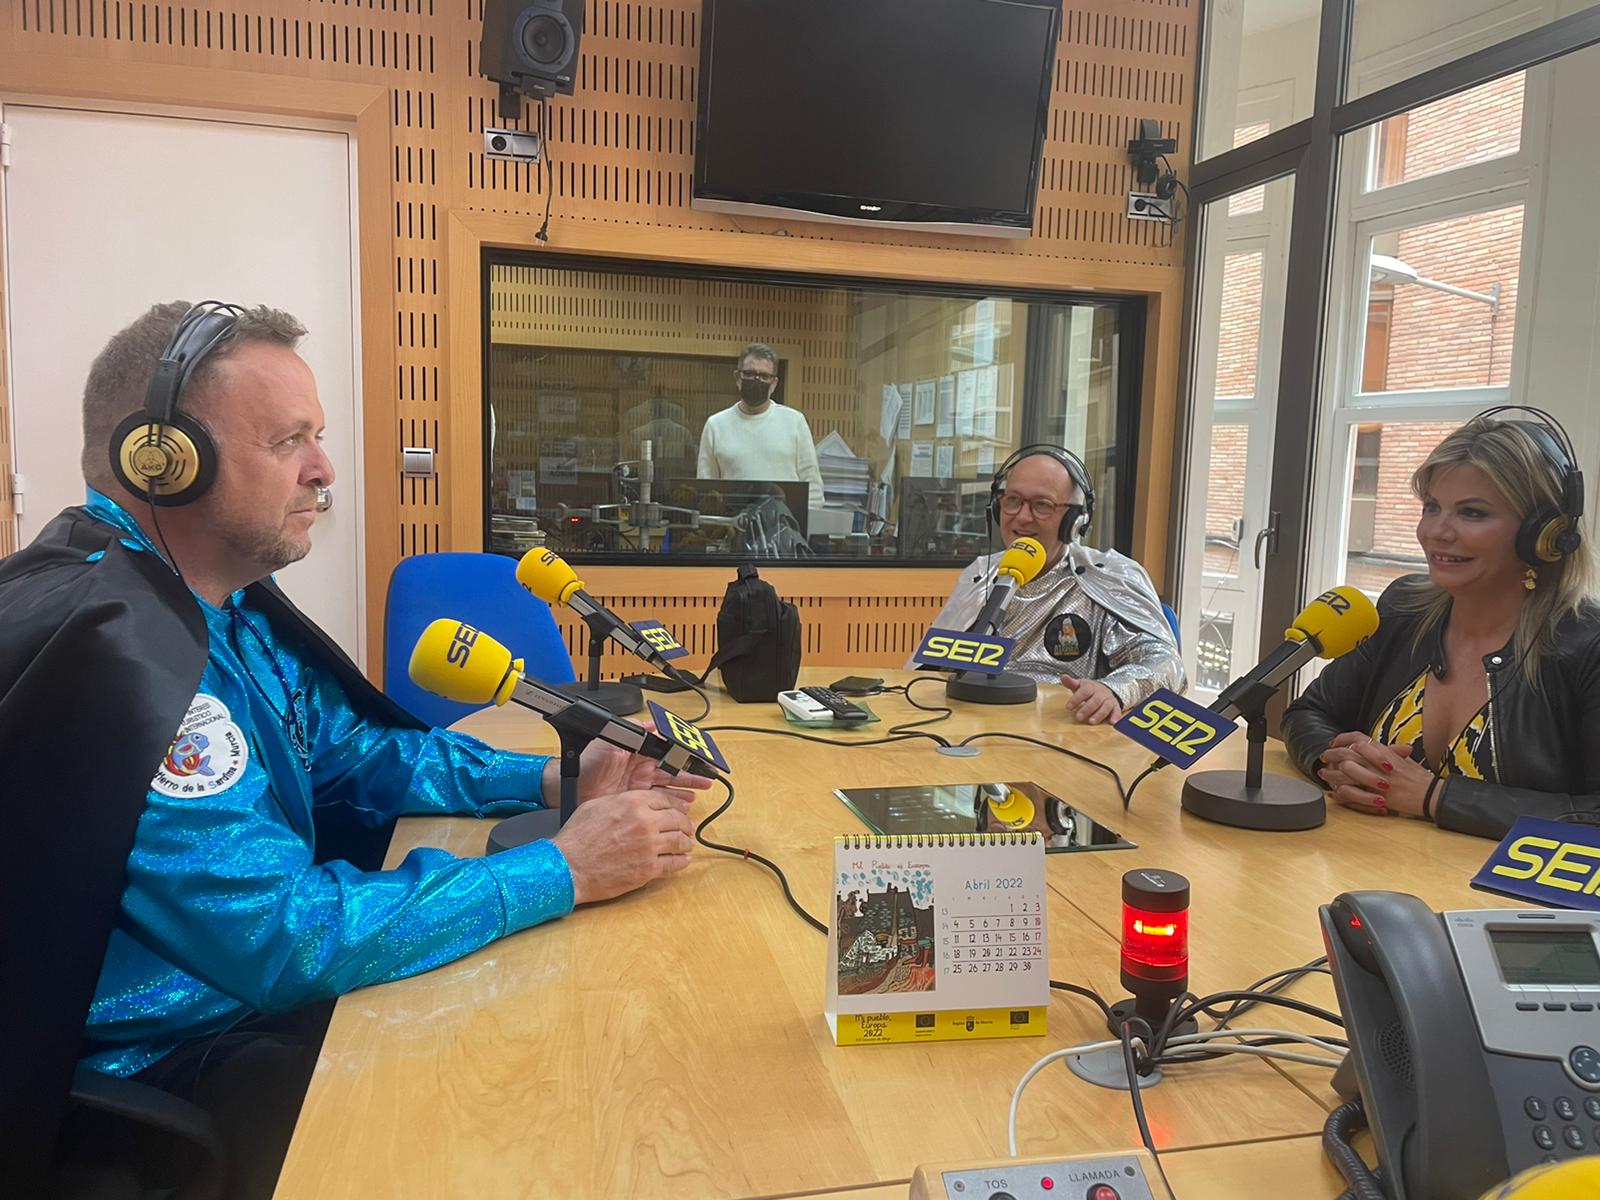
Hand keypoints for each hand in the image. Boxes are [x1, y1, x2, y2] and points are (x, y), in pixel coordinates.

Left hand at [542, 740, 715, 805]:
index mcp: (638, 750)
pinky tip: (687, 802)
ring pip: (671, 783)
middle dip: (692, 770)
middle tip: (709, 774)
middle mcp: (642, 766)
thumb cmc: (586, 763)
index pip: (667, 748)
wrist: (569, 788)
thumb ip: (631, 732)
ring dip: (687, 785)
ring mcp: (640, 784)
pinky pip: (661, 799)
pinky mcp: (637, 800)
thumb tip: (653, 724)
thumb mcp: (608, 741)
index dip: (684, 751)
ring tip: (703, 787)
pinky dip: (675, 800)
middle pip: (674, 767)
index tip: (700, 754)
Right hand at [552, 787, 696, 904]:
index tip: (681, 809)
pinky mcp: (649, 869)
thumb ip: (622, 800)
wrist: (569, 866)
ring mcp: (649, 846)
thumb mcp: (596, 805)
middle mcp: (645, 822)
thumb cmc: (577, 838)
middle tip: (687, 828)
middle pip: (678, 819)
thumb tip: (636, 802)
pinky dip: (682, 861)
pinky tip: (683, 860)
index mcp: (633, 802)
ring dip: (686, 843)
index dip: (677, 805)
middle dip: (685, 824)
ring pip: (681, 841)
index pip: (666, 800)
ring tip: (687, 844)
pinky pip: (674, 863)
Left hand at [1061, 676, 1122, 724]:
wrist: (1104, 689)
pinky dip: (1115, 717)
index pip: (1084, 692)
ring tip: (1091, 722)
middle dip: (1086, 709)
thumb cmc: (1088, 690)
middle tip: (1078, 717)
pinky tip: (1112, 723)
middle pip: (1095, 701)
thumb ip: (1071, 683)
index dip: (1076, 699)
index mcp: (1091, 687)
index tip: (1068, 707)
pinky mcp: (1115, 707)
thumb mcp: (1079, 685)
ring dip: (1099, 715)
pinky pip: (1117, 711)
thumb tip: (1063, 677)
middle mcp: (1101, 693)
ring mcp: (1109, 700)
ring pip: (1105, 707)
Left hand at [1318, 732, 1430, 817]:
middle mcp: (1377, 762)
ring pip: (1343, 772)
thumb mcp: (1405, 760)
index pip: (1357, 738)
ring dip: (1331, 774)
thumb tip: (1379, 748)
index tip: (1334, 743)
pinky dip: (1339, 792)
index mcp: (1384, 750)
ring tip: (1324, 775)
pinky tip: (1334, 793)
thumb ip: (1390, 753)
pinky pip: (1350, 792)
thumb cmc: (1420, 778)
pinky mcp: (1374, 795)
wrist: (1430, 794)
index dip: (1342, 739)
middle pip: (1345, 753)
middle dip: (1331, 755)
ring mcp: (1374, 778)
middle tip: (1324, 758)